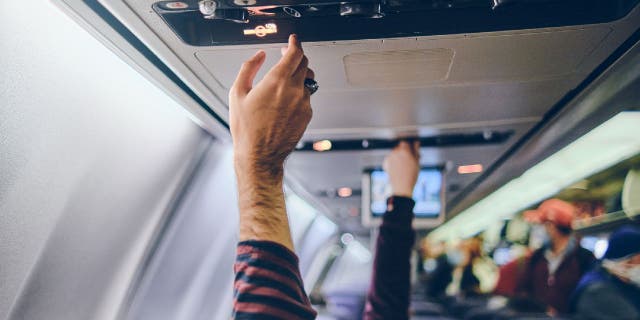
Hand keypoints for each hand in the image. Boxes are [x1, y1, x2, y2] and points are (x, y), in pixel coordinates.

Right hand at [230, 34, 313, 179]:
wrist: (259, 155)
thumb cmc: (247, 129)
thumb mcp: (237, 93)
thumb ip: (249, 68)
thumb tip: (258, 56)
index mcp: (277, 81)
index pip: (295, 53)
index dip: (295, 43)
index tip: (292, 40)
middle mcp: (294, 91)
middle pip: (304, 63)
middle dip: (296, 56)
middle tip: (286, 57)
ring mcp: (303, 103)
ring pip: (307, 80)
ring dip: (298, 75)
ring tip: (285, 80)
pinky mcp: (307, 115)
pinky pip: (306, 97)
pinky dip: (299, 92)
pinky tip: (285, 100)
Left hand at [383, 141, 419, 197]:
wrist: (401, 187)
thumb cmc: (411, 175)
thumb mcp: (417, 162)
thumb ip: (416, 151)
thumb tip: (416, 143)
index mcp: (403, 151)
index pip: (405, 143)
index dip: (409, 147)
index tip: (412, 152)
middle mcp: (395, 153)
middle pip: (399, 148)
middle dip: (404, 152)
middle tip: (410, 159)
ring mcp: (389, 158)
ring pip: (394, 153)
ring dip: (399, 156)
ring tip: (405, 165)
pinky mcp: (386, 164)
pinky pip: (390, 159)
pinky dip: (394, 161)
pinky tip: (399, 168)